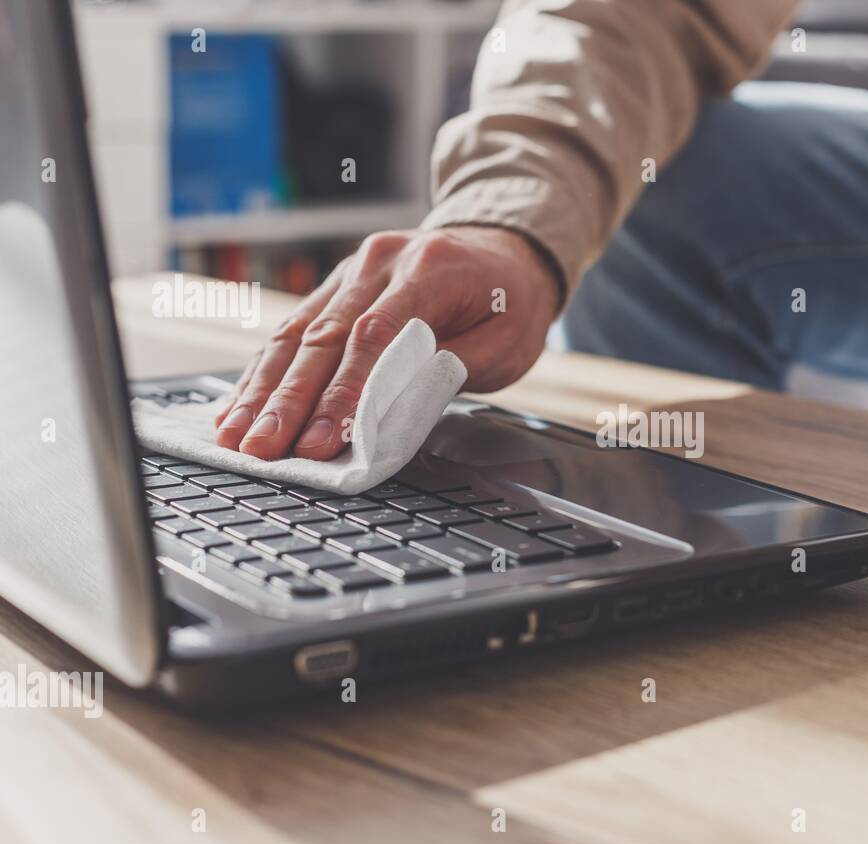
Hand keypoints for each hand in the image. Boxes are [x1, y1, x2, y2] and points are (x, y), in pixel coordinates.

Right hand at [214, 226, 559, 460]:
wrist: (507, 250)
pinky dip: (265, 371)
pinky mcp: (335, 287)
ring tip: (234, 434)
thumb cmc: (511, 303)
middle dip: (287, 400)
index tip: (319, 440)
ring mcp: (352, 271)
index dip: (343, 393)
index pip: (374, 337)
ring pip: (297, 333)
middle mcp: (380, 263)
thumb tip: (390, 407)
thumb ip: (449, 369)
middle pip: (323, 336)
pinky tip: (239, 405)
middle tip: (260, 447)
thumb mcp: (504, 342)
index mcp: (429, 270)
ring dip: (262, 390)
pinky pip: (294, 330)